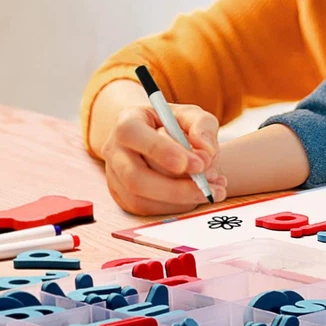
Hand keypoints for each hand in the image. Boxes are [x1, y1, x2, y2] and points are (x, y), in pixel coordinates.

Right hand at [101, 103, 227, 214]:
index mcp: (127, 122)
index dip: (162, 151)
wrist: (156, 139)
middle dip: (175, 187)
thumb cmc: (172, 124)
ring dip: (180, 200)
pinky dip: (176, 207)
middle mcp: (115, 151)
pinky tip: (197, 195)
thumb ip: (202, 126)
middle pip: (135, 177)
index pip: (133, 135)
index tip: (197, 164)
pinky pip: (147, 210)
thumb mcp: (190, 115)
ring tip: (210, 189)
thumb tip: (206, 151)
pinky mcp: (123, 198)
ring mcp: (115, 177)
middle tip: (208, 185)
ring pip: (140, 199)